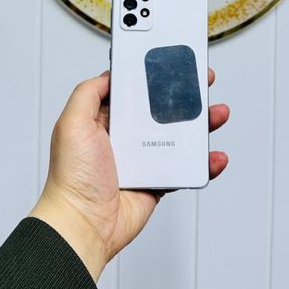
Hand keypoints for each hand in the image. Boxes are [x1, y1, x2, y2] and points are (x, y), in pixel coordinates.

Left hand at [30, 70, 228, 280]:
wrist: (83, 223)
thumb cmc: (72, 178)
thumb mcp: (72, 123)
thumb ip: (88, 93)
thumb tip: (109, 75)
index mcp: (104, 120)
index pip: (134, 91)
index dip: (153, 77)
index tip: (173, 65)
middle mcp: (124, 137)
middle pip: (161, 110)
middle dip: (185, 96)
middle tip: (203, 82)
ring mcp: (142, 160)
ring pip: (178, 136)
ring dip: (201, 125)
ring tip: (217, 113)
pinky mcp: (156, 182)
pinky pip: (185, 168)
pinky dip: (203, 162)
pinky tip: (215, 156)